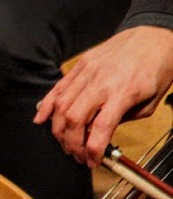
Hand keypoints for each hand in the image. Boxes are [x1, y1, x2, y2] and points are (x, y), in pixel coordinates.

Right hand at [34, 25, 172, 165]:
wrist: (153, 37)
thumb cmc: (156, 68)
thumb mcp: (150, 102)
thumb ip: (124, 119)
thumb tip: (100, 134)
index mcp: (124, 92)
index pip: (101, 128)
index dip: (92, 149)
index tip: (91, 161)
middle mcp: (102, 82)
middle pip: (74, 119)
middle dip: (71, 143)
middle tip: (76, 155)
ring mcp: (88, 72)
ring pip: (62, 106)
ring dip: (59, 130)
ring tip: (64, 142)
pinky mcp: (80, 66)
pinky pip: (58, 88)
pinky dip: (46, 106)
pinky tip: (41, 119)